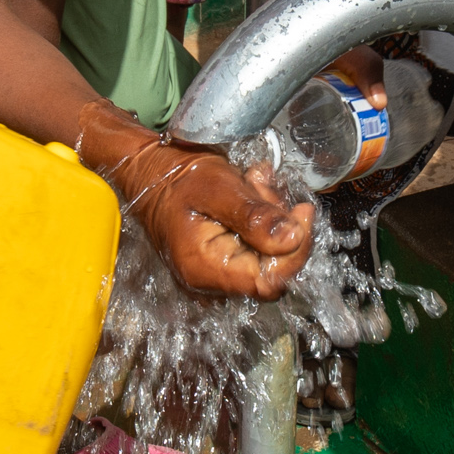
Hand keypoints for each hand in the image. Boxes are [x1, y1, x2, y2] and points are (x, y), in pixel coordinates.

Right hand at [123, 141, 315, 298]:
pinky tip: (250, 191)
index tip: (302, 213)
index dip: (295, 252)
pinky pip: (258, 247)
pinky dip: (263, 219)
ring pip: (269, 255)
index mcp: (206, 270)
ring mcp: (217, 273)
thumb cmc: (179, 177)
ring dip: (272, 215)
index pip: (270, 282)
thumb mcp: (219, 188)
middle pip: (272, 268)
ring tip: (253, 180)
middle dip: (281, 224)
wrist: (151, 172)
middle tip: (264, 184)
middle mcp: (211, 281)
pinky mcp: (224, 260)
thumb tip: (293, 239)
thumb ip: (255, 217)